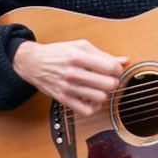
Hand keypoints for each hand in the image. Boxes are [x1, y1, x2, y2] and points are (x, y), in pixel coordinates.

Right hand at [12, 36, 127, 121]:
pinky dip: (94, 107)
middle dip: (113, 82)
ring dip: (104, 94)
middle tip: (108, 79)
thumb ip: (102, 54)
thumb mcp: (79, 46)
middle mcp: (73, 73)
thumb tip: (124, 60)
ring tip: (100, 88)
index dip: (118, 70)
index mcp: (78, 56)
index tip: (115, 70)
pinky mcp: (63, 99)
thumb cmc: (58, 53)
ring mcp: (68, 88)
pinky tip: (92, 100)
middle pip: (108, 84)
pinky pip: (87, 111)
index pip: (110, 68)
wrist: (32, 63)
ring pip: (100, 98)